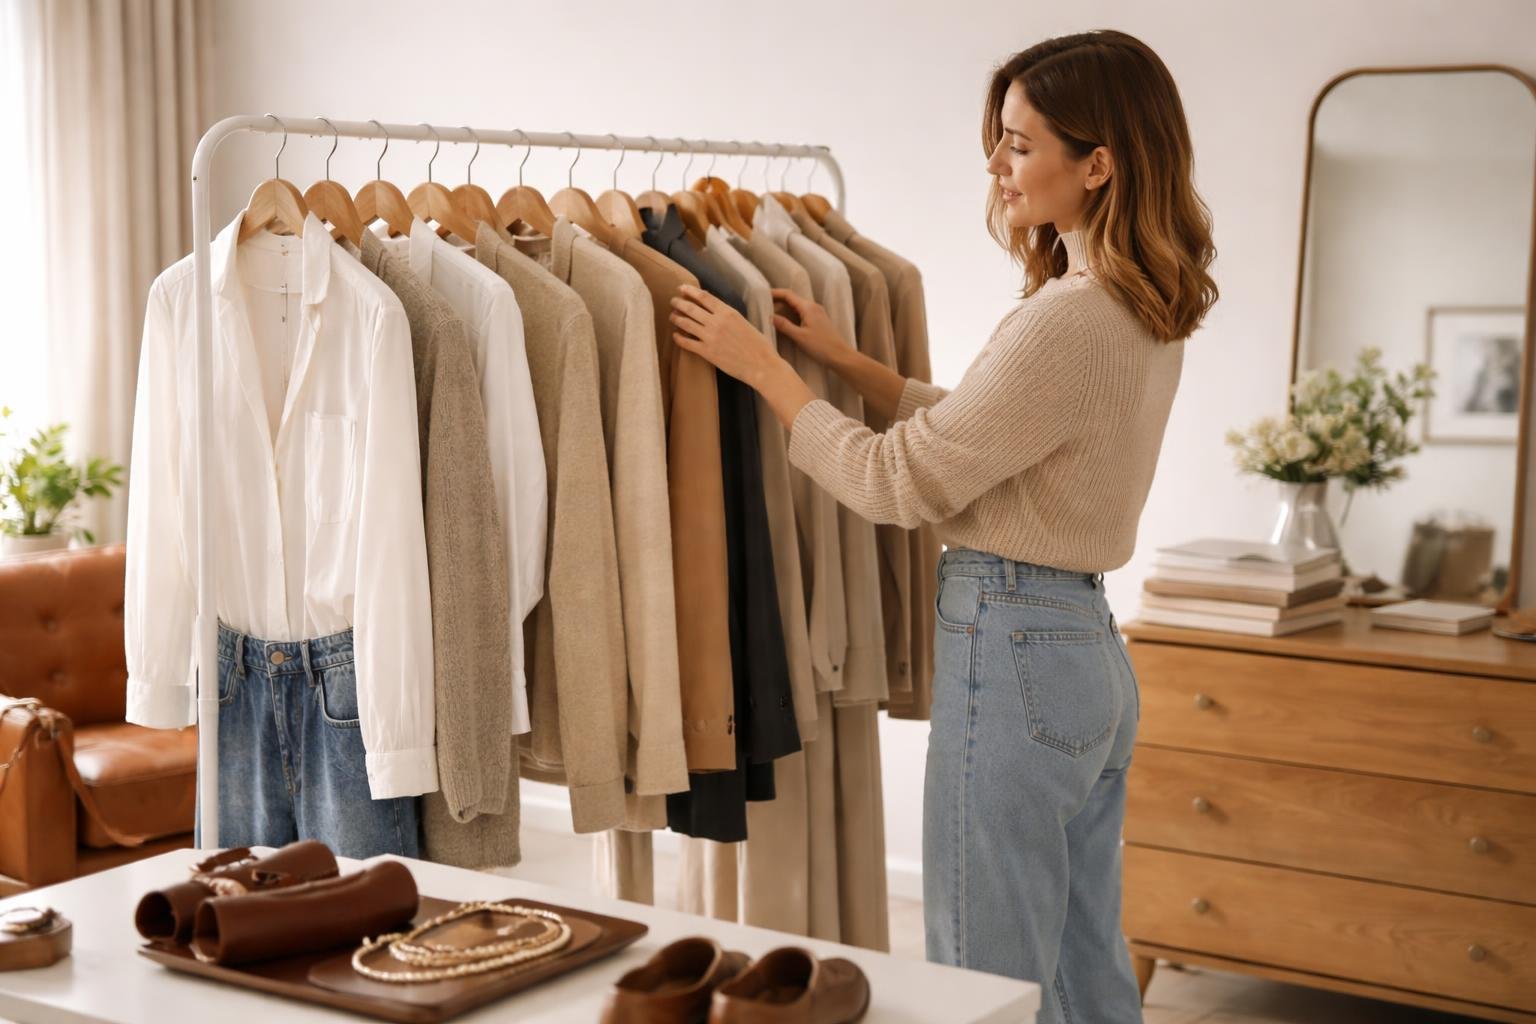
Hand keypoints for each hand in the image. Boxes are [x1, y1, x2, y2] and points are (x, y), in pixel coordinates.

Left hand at [670, 284, 784, 388]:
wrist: (762, 366)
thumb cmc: (759, 345)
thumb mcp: (744, 322)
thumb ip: (729, 315)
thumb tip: (717, 309)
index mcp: (728, 312)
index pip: (704, 297)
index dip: (690, 291)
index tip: (682, 288)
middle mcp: (717, 322)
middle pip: (691, 308)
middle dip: (679, 303)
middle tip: (673, 301)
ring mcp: (710, 337)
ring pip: (686, 323)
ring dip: (676, 318)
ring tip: (672, 316)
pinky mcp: (707, 353)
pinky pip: (687, 343)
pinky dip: (678, 338)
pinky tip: (675, 336)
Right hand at [770, 288, 846, 367]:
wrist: (840, 355)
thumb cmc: (821, 346)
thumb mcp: (799, 336)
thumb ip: (784, 325)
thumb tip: (770, 317)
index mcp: (808, 307)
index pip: (788, 294)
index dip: (775, 293)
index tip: (763, 295)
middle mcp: (813, 306)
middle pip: (792, 299)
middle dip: (778, 301)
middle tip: (764, 307)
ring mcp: (817, 313)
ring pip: (797, 306)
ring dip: (784, 309)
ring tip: (771, 314)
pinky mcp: (819, 320)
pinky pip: (802, 313)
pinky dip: (792, 315)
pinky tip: (786, 322)